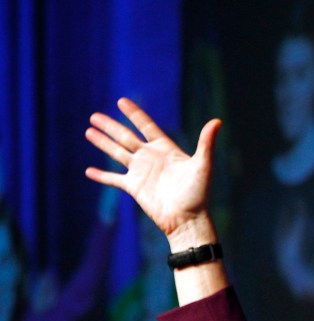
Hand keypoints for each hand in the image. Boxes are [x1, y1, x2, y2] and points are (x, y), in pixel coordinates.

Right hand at [85, 97, 220, 241]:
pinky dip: (101, 175)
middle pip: (126, 137)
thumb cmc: (198, 192)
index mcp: (166, 148)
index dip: (134, 114)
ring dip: (103, 143)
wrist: (187, 218)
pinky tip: (89, 171)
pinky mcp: (134, 187)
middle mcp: (151, 157)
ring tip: (88, 131)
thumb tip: (217, 121)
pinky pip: (114, 179)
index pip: (146, 126)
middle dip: (111, 126)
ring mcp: (141, 172)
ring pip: (117, 153)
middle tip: (94, 115)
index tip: (121, 101)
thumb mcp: (202, 165)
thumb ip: (206, 142)